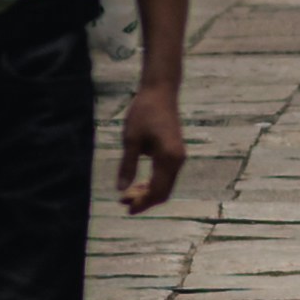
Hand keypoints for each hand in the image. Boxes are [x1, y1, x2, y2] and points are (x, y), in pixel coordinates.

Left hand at [117, 76, 186, 213]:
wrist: (160, 91)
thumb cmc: (144, 112)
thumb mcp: (131, 139)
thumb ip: (127, 165)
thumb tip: (120, 189)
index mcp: (168, 158)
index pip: (157, 190)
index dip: (142, 202)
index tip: (126, 207)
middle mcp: (177, 160)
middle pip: (163, 192)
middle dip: (145, 200)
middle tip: (123, 202)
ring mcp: (178, 157)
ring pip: (165, 185)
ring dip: (148, 193)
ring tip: (127, 194)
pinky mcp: (175, 153)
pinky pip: (166, 176)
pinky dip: (153, 183)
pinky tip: (138, 184)